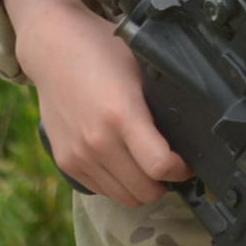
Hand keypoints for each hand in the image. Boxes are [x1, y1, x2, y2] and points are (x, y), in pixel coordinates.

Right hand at [5, 0, 188, 208]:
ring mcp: (78, 155)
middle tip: (172, 166)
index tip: (189, 163)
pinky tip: (126, 163)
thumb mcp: (142, 68)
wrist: (53, 48)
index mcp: (122, 115)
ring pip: (124, 197)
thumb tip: (192, 129)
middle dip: (165, 183)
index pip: (160, 166)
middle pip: (144, 191)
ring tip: (150, 166)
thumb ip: (161, 103)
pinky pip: (101, 189)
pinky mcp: (65, 161)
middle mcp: (98, 142)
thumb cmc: (102, 51)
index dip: (182, 170)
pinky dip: (118, 184)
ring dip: (142, 187)